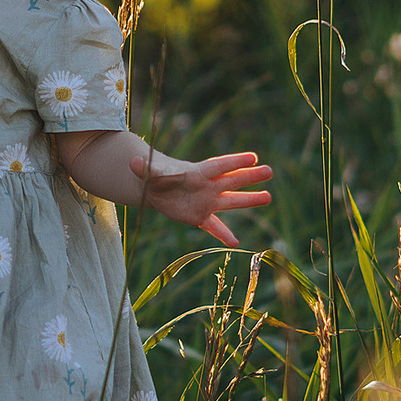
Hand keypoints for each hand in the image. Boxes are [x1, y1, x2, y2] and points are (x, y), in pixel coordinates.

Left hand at [132, 150, 272, 246]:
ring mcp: (206, 202)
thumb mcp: (148, 172)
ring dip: (248, 200)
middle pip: (231, 180)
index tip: (253, 157)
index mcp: (197, 172)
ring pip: (230, 201)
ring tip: (268, 197)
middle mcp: (207, 186)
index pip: (218, 166)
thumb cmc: (155, 175)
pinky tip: (236, 243)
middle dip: (249, 177)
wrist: (155, 188)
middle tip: (269, 171)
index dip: (234, 161)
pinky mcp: (200, 217)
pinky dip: (223, 234)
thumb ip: (144, 168)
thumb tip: (132, 162)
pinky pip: (214, 226)